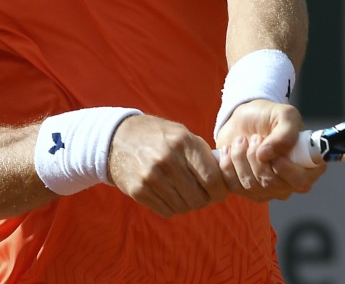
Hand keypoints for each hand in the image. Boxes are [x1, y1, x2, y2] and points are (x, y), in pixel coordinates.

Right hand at [108, 114, 227, 216]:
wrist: (118, 138)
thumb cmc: (159, 136)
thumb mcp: (182, 134)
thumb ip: (202, 155)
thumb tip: (225, 178)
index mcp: (184, 142)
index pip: (212, 178)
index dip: (220, 190)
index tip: (220, 191)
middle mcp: (168, 160)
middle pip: (199, 197)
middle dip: (206, 199)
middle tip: (204, 194)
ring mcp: (152, 177)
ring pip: (184, 206)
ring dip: (189, 204)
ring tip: (186, 192)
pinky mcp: (139, 190)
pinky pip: (167, 211)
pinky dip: (173, 207)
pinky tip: (170, 194)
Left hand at [215, 100, 326, 201]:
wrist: (242, 120)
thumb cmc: (268, 116)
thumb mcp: (283, 114)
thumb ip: (285, 132)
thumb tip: (267, 155)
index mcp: (306, 165)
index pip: (302, 181)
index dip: (288, 172)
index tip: (275, 157)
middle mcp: (289, 182)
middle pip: (273, 184)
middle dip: (257, 158)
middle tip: (254, 137)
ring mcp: (268, 190)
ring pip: (252, 186)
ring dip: (241, 158)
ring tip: (241, 140)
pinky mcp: (247, 191)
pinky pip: (235, 186)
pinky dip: (227, 165)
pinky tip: (230, 150)